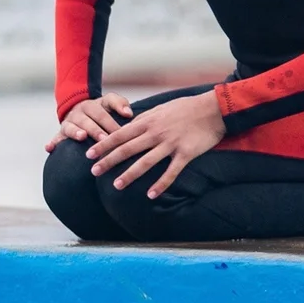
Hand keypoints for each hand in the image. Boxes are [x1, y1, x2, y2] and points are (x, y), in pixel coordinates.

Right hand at [46, 94, 132, 152]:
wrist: (80, 111)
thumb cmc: (100, 110)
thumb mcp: (109, 102)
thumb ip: (120, 104)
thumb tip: (129, 114)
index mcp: (92, 105)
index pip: (102, 113)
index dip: (110, 121)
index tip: (120, 131)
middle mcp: (78, 112)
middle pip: (87, 121)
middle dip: (96, 130)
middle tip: (105, 139)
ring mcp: (69, 122)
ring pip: (71, 127)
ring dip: (76, 132)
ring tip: (82, 137)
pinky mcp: (61, 132)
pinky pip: (56, 138)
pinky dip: (52, 143)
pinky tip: (49, 148)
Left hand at [84, 90, 225, 196]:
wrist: (213, 109)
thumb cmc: (185, 108)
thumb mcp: (160, 109)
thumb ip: (144, 119)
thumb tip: (127, 127)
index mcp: (148, 121)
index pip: (120, 134)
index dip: (103, 145)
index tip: (89, 154)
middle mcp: (156, 133)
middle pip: (127, 149)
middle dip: (109, 161)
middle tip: (94, 172)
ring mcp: (170, 144)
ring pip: (146, 161)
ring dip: (130, 174)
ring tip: (117, 185)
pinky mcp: (185, 153)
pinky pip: (171, 171)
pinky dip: (161, 184)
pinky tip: (151, 194)